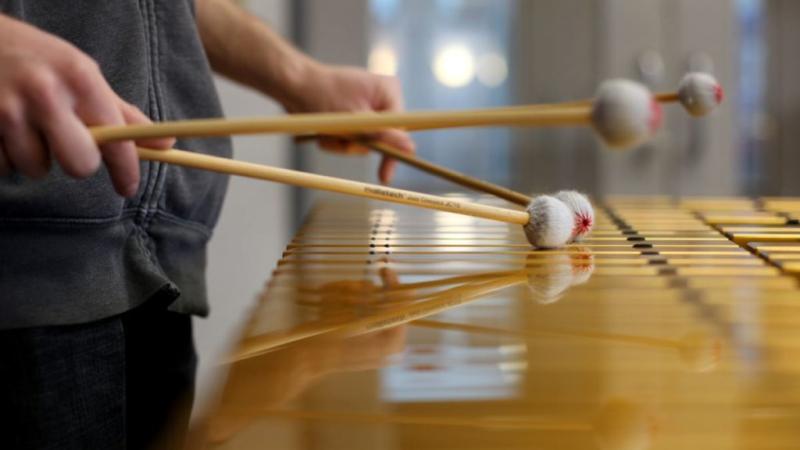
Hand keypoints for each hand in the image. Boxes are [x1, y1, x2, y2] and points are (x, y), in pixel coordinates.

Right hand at [0, 15, 173, 196]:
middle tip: (66, 144)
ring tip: (27, 127)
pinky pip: (4, 166)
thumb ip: (121, 113)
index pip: (116, 139)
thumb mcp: (82, 74)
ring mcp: (7, 110)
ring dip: (35, 157)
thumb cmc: (39, 61)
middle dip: (78, 163)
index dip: (126, 170)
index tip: (128, 187)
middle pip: (80, 164)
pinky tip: (6, 131)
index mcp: (80, 79)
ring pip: (36, 169)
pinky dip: (7, 156)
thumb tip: (165, 144)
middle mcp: (46, 93)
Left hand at [283, 64, 414, 183]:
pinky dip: (335, 140)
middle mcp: (382, 98)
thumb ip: (383, 135)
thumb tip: (410, 148)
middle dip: (355, 144)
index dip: (392, 153)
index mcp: (389, 91)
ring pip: (362, 142)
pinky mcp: (352, 115)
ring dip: (342, 143)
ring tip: (325, 134)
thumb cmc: (322, 94)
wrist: (292, 85)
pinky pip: (350, 138)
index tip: (384, 176)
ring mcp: (367, 107)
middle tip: (337, 139)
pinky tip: (322, 133)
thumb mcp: (354, 119)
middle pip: (380, 139)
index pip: (400, 130)